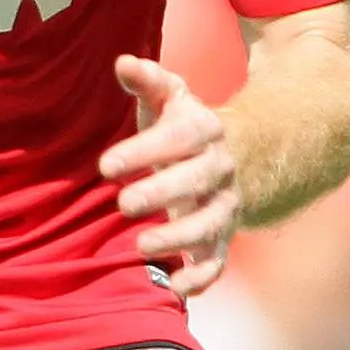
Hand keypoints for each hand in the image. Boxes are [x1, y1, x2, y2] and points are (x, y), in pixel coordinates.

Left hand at [99, 55, 240, 299]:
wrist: (243, 159)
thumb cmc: (185, 130)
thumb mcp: (171, 100)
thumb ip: (148, 81)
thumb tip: (122, 61)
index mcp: (204, 132)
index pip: (178, 138)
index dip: (144, 150)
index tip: (106, 165)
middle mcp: (219, 170)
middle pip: (195, 182)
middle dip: (161, 194)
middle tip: (123, 204)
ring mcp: (223, 207)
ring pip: (209, 225)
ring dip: (178, 238)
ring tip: (142, 246)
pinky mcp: (222, 239)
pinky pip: (217, 261)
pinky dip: (200, 277)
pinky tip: (174, 288)